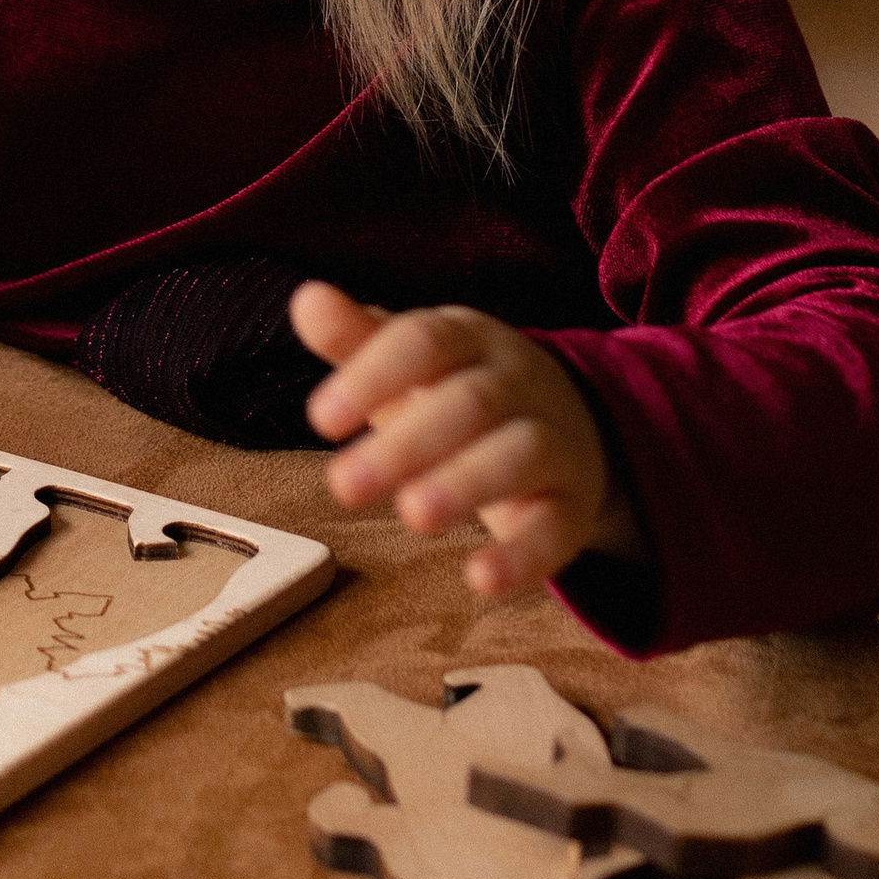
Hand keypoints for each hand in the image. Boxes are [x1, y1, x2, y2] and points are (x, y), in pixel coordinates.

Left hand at [291, 280, 641, 599]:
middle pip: (469, 403)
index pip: (425, 341)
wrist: (572, 422)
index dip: (373, 376)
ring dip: (465, 484)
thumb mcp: (412, 362)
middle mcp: (518, 383)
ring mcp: (553, 441)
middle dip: (406, 444)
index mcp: (469, 338)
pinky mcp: (571, 505)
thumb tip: (306, 299)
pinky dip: (522, 556)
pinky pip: (556, 528)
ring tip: (413, 516)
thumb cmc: (459, 390)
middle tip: (344, 485)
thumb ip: (357, 337)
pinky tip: (480, 579)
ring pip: (518, 455)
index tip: (320, 419)